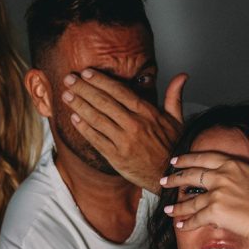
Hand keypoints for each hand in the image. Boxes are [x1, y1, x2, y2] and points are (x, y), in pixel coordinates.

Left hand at [61, 68, 186, 190]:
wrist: (170, 175)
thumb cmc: (173, 146)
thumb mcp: (177, 119)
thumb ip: (174, 95)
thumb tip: (182, 75)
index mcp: (147, 113)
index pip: (119, 91)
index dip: (100, 80)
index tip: (86, 73)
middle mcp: (134, 125)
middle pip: (103, 102)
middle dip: (83, 89)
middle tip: (68, 79)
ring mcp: (123, 141)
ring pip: (97, 119)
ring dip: (79, 105)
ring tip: (66, 95)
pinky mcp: (116, 157)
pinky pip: (96, 139)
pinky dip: (84, 128)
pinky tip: (74, 118)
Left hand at [160, 122, 248, 244]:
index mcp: (232, 165)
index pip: (203, 158)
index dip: (187, 159)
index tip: (175, 161)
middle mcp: (221, 177)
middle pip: (191, 176)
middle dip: (175, 179)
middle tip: (163, 181)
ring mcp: (217, 195)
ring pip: (191, 200)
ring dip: (178, 206)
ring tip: (168, 209)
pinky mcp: (215, 212)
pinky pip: (196, 217)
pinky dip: (188, 223)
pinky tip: (181, 225)